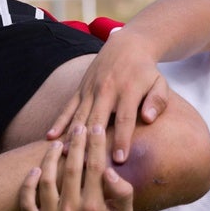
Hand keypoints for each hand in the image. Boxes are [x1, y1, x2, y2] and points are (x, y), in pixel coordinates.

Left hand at [20, 124, 133, 210]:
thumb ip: (122, 191)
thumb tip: (107, 170)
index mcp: (94, 208)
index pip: (94, 168)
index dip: (95, 145)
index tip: (95, 129)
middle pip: (70, 170)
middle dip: (75, 145)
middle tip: (77, 128)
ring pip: (46, 182)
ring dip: (50, 160)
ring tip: (56, 144)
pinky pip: (27, 203)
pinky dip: (28, 185)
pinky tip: (35, 170)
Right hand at [47, 33, 169, 162]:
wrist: (127, 45)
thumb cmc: (146, 71)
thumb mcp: (159, 83)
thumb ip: (158, 100)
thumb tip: (149, 119)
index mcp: (129, 91)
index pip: (125, 119)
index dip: (122, 139)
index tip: (120, 159)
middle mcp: (107, 90)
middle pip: (98, 120)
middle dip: (93, 143)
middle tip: (88, 165)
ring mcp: (91, 90)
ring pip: (80, 116)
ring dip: (73, 136)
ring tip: (66, 156)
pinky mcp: (81, 89)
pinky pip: (68, 107)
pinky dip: (59, 122)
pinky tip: (50, 137)